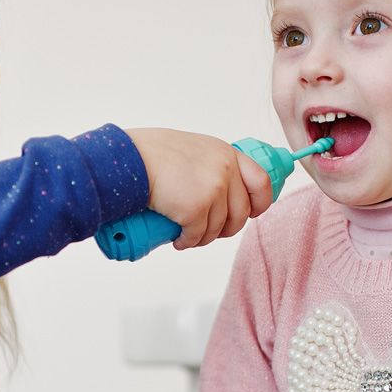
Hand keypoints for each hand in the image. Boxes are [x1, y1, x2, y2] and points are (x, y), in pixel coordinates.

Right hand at [125, 129, 270, 249]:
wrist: (130, 159)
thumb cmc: (151, 153)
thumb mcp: (193, 149)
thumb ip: (211, 165)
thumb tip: (217, 192)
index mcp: (226, 153)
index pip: (261, 181)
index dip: (259, 203)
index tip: (249, 213)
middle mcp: (225, 170)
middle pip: (241, 213)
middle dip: (227, 229)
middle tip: (209, 231)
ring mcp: (213, 190)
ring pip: (218, 228)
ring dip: (204, 238)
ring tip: (188, 236)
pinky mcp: (196, 210)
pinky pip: (198, 236)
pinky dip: (187, 242)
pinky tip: (178, 240)